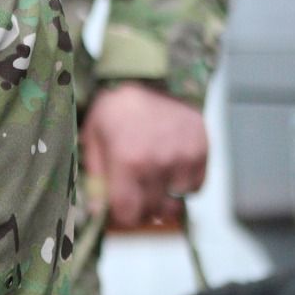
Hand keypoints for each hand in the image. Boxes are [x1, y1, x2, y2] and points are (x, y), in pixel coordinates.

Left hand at [82, 82, 208, 229]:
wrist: (152, 76)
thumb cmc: (115, 109)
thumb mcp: (92, 139)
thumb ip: (94, 178)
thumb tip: (96, 213)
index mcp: (127, 161)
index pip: (128, 213)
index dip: (122, 218)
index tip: (119, 210)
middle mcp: (159, 162)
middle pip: (153, 211)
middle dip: (141, 209)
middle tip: (134, 195)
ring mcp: (184, 157)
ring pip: (175, 202)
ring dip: (163, 198)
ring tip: (151, 180)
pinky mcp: (202, 150)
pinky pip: (195, 187)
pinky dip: (183, 185)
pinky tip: (170, 170)